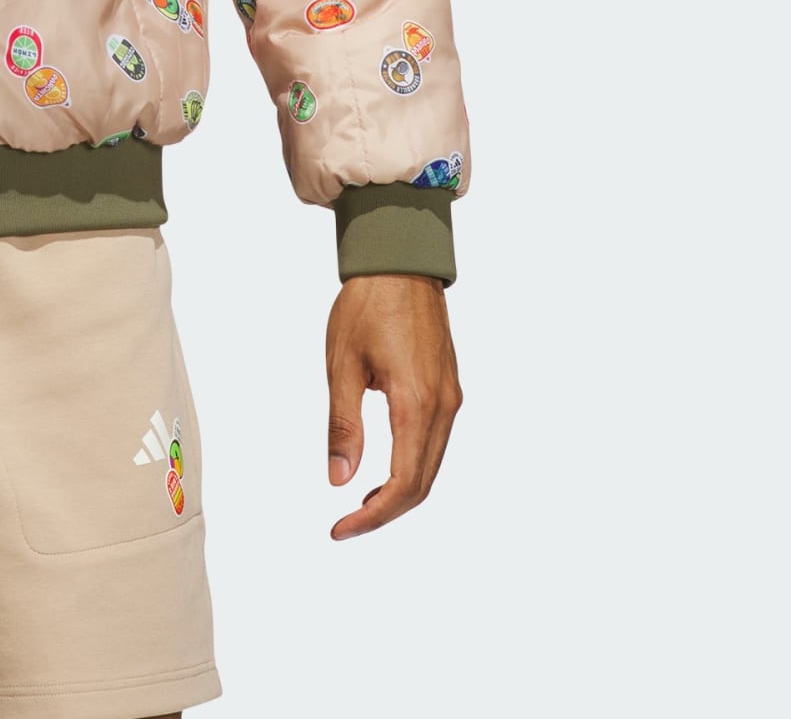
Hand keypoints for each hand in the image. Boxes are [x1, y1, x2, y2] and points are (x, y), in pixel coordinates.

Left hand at [324, 273, 462, 539]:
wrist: (400, 262)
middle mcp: (444, 407)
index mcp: (416, 403)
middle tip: (346, 524)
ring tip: (360, 502)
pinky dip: (411, 466)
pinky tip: (383, 468)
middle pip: (422, 483)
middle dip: (385, 511)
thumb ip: (342, 425)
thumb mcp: (342, 364)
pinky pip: (435, 443)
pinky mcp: (450, 388)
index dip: (373, 516)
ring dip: (399, 491)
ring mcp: (452, 398)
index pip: (403, 484)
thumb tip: (338, 480)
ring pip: (432, 466)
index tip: (340, 529)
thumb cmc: (366, 305)